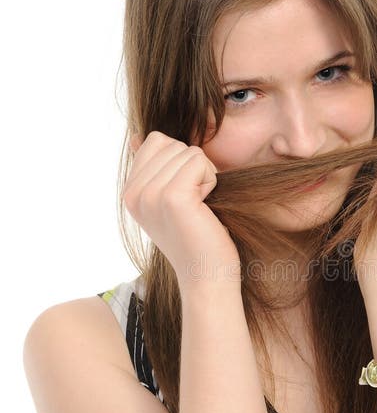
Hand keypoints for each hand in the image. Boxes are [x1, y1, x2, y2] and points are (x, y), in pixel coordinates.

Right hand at [125, 131, 240, 286]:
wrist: (207, 276)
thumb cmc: (198, 237)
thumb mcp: (168, 199)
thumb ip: (154, 169)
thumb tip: (138, 137)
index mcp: (130, 193)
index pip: (156, 141)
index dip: (180, 162)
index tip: (184, 196)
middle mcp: (133, 193)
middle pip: (173, 144)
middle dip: (194, 168)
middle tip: (195, 204)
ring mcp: (150, 194)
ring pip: (188, 152)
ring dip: (204, 177)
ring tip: (200, 208)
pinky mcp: (172, 197)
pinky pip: (200, 162)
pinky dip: (211, 181)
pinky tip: (205, 208)